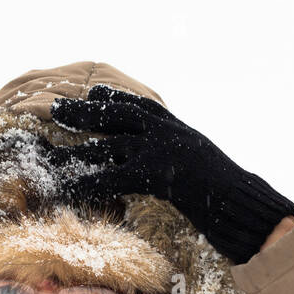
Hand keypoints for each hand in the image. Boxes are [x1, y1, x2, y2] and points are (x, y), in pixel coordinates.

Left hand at [47, 85, 293, 264]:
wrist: (244, 202)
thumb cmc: (231, 193)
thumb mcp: (205, 165)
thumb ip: (185, 158)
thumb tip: (175, 168)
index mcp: (178, 129)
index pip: (142, 107)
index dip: (116, 98)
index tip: (93, 92)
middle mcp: (166, 133)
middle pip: (117, 116)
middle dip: (86, 112)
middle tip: (57, 109)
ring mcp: (159, 150)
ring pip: (108, 145)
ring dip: (77, 149)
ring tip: (49, 153)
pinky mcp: (154, 173)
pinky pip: (112, 177)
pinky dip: (88, 182)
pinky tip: (68, 187)